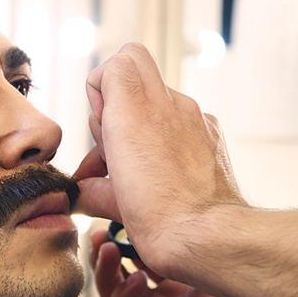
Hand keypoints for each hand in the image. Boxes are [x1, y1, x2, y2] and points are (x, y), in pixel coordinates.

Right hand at [74, 43, 245, 281]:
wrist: (210, 236)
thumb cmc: (159, 217)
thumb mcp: (108, 200)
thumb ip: (90, 184)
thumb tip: (85, 192)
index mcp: (136, 110)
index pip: (118, 60)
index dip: (99, 90)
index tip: (102, 127)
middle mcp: (169, 104)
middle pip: (134, 69)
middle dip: (116, 103)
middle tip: (114, 145)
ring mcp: (195, 117)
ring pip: (156, 98)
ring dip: (140, 122)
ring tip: (135, 166)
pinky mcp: (212, 134)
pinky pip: (181, 118)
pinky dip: (166, 136)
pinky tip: (163, 171)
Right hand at [90, 230, 297, 296]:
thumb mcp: (216, 270)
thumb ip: (189, 250)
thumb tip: (164, 216)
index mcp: (176, 281)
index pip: (138, 256)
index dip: (123, 237)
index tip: (114, 214)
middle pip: (119, 274)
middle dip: (105, 253)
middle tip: (98, 232)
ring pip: (114, 296)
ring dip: (107, 272)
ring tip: (107, 248)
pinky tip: (134, 279)